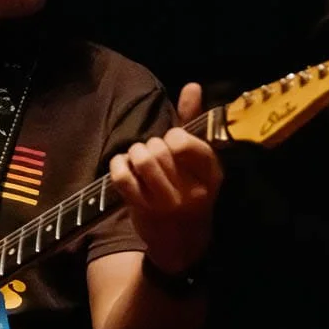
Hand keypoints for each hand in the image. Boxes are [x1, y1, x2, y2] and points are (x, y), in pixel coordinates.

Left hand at [109, 83, 223, 274]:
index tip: (172, 142)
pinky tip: (122, 166)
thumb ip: (193, 121)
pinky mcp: (143, 211)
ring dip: (134, 153)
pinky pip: (123, 178)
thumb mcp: (199, 160)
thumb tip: (192, 85)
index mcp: (211, 174)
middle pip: (160, 149)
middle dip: (151, 144)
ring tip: (137, 157)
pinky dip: (118, 166)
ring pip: (142, 161)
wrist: (182, 242)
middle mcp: (192, 190)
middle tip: (152, 152)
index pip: (186, 143)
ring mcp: (166, 203)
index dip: (173, 136)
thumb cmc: (191, 190)